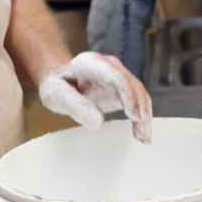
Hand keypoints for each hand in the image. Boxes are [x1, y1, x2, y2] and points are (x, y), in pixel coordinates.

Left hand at [38, 51, 152, 142]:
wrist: (61, 79)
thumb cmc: (57, 86)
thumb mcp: (56, 95)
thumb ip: (76, 106)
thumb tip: (99, 121)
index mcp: (91, 63)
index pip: (115, 77)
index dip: (128, 95)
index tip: (134, 116)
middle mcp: (109, 65)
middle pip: (132, 85)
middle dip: (140, 109)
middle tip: (141, 134)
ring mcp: (119, 74)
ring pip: (139, 93)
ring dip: (144, 115)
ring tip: (143, 138)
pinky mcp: (124, 87)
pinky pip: (138, 100)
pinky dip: (142, 116)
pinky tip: (142, 133)